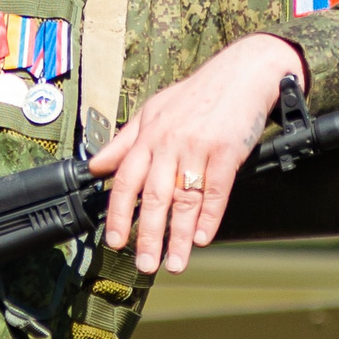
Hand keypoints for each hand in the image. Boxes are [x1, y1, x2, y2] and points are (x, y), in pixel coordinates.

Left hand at [92, 33, 307, 274]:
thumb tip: (96, 166)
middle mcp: (169, 142)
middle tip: (144, 264)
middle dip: (148, 234)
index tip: (115, 240)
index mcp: (149, 135)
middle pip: (154, 196)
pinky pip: (216, 190)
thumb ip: (125, 141)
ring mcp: (198, 147)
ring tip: (174, 263)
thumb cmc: (198, 94)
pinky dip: (209, 216)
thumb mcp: (154, 110)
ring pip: (184, 198)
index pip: (126, 179)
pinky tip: (202, 238)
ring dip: (178, 235)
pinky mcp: (227, 151)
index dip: (119, 212)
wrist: (243, 73)